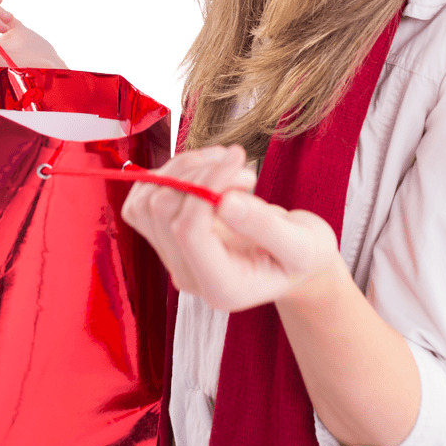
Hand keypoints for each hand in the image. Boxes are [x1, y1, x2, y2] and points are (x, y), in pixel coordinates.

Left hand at [120, 144, 342, 312]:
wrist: (293, 262)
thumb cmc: (302, 255)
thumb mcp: (303, 244)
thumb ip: (266, 227)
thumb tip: (224, 201)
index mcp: (221, 286)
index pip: (188, 231)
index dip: (207, 185)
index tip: (239, 159)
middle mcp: (187, 275)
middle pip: (161, 210)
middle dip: (198, 171)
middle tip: (240, 160)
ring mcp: (172, 257)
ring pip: (146, 200)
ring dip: (182, 167)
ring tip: (224, 161)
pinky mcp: (166, 236)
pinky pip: (143, 200)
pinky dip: (169, 174)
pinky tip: (205, 168)